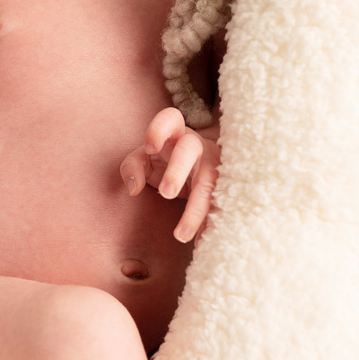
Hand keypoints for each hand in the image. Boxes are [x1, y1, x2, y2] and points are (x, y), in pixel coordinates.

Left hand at [120, 107, 218, 241]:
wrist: (198, 166)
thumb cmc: (166, 158)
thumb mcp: (145, 159)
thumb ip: (132, 167)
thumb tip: (132, 189)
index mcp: (176, 132)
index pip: (170, 118)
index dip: (159, 129)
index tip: (149, 148)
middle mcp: (198, 145)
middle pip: (190, 149)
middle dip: (178, 170)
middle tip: (166, 194)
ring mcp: (215, 165)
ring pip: (208, 183)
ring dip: (196, 209)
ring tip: (181, 235)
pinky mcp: (225, 185)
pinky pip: (219, 205)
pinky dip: (209, 224)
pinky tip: (201, 240)